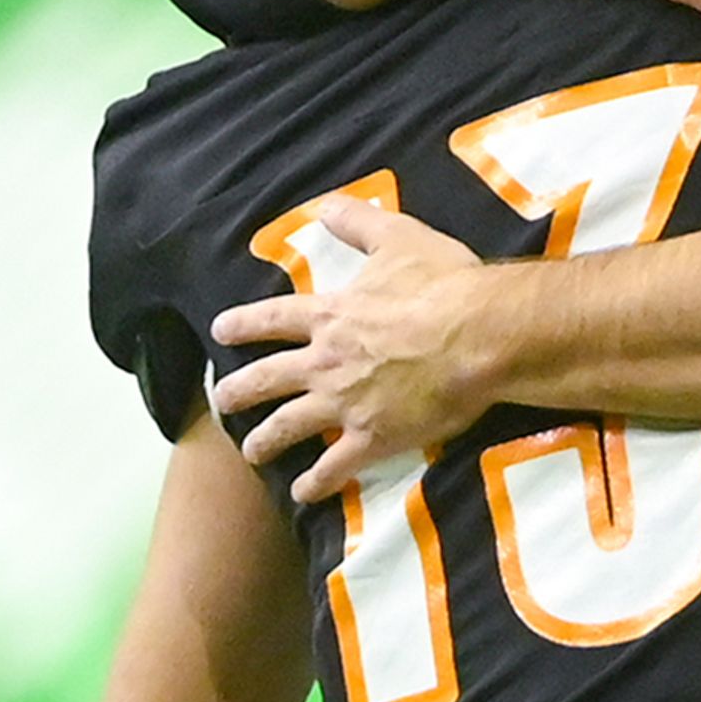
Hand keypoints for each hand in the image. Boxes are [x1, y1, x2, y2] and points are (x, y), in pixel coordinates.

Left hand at [211, 202, 492, 501]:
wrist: (479, 336)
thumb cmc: (444, 286)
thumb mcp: (399, 239)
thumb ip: (358, 222)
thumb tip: (327, 206)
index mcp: (329, 314)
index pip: (272, 319)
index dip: (243, 325)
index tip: (221, 331)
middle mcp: (325, 361)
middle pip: (267, 378)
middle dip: (238, 391)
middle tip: (221, 401)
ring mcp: (345, 403)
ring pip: (290, 427)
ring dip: (265, 441)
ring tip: (252, 453)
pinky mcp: (374, 437)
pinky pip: (336, 466)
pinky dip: (317, 483)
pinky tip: (303, 495)